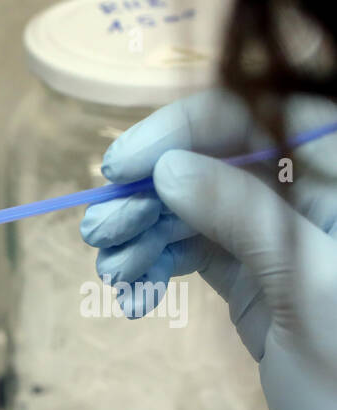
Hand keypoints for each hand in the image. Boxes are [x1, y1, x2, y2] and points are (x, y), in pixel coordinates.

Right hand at [80, 91, 336, 409]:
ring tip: (109, 270)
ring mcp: (287, 251)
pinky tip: (131, 290)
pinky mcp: (262, 293)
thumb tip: (170, 168)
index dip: (186, 129)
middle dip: (153, 190)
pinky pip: (199, 258)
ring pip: (201, 212)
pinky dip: (159, 266)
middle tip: (96, 232)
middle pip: (221, 163)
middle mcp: (318, 207)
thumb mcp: (309, 292)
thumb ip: (249, 218)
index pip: (261, 114)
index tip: (119, 166)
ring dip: (146, 233)